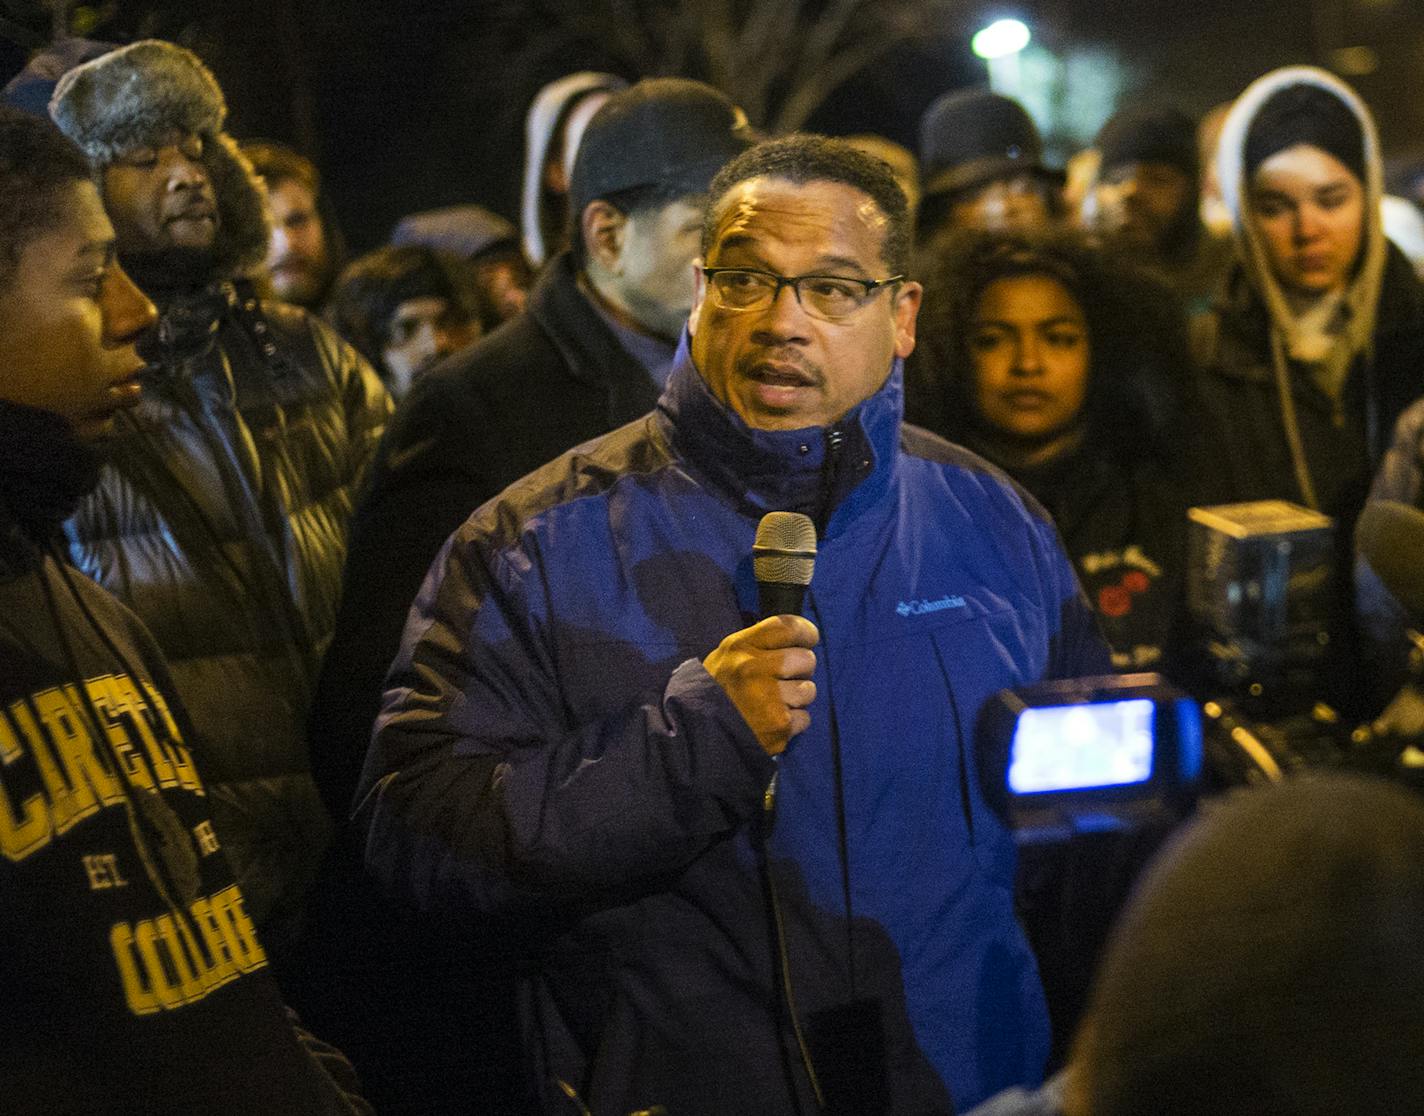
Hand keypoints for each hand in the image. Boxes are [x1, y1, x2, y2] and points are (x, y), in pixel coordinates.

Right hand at [703, 615, 818, 756]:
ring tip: (776, 703)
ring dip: (797, 698)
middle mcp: (754, 668)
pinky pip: (804, 717)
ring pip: (808, 690)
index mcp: (741, 647)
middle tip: (784, 679)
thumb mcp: (727, 656)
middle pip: (807, 659)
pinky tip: (773, 722)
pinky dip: (793, 722)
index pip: (788, 627)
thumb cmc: (716, 690)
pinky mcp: (778, 725)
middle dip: (800, 670)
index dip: (805, 632)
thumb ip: (759, 644)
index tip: (808, 640)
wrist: (698, 731)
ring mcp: (768, 698)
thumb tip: (798, 639)